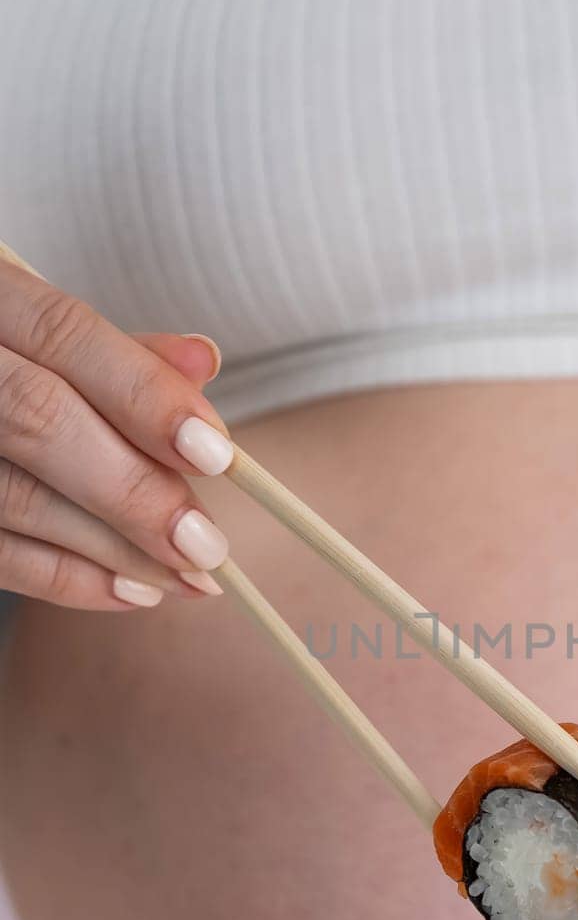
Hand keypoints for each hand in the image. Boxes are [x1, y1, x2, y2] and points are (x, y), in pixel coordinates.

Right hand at [0, 258, 233, 608]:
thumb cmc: (7, 359)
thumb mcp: (42, 327)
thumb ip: (119, 350)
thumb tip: (204, 362)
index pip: (65, 336)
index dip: (144, 395)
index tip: (216, 454)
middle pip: (39, 421)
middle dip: (134, 490)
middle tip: (206, 544)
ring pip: (15, 497)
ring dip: (112, 550)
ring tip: (186, 580)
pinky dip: (65, 579)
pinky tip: (131, 592)